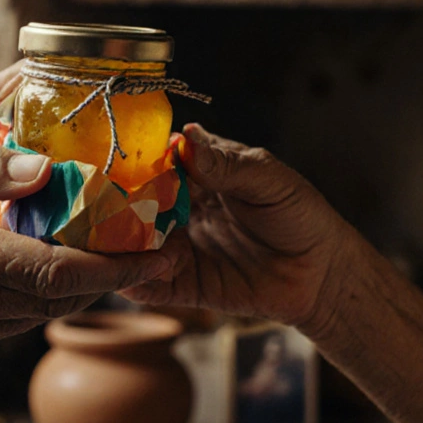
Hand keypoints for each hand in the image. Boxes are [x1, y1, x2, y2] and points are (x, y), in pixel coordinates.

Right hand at [0, 135, 171, 366]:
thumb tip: (46, 165)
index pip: (53, 272)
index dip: (115, 268)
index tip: (160, 251)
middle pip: (57, 299)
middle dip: (112, 278)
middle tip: (156, 246)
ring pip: (34, 314)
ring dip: (76, 285)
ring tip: (113, 248)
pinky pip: (4, 321)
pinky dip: (34, 294)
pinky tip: (45, 261)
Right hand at [122, 124, 363, 332]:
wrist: (322, 272)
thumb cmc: (300, 215)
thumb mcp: (267, 179)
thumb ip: (224, 164)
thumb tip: (184, 137)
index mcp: (199, 174)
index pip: (155, 163)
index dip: (133, 163)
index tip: (113, 163)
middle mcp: (182, 209)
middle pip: (135, 205)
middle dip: (115, 205)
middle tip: (99, 206)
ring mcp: (181, 248)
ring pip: (136, 245)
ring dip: (120, 245)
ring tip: (109, 242)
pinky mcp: (186, 285)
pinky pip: (153, 285)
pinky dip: (137, 281)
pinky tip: (130, 277)